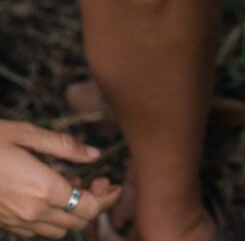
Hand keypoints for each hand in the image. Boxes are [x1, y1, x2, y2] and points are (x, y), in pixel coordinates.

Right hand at [0, 120, 121, 238]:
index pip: (90, 206)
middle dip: (95, 204)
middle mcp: (32, 211)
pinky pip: (37, 231)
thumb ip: (64, 146)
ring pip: (58, 230)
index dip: (108, 197)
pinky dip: (52, 218)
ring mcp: (16, 221)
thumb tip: (93, 155)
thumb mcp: (26, 134)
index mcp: (43, 189)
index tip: (113, 183)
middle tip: (97, 181)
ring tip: (73, 187)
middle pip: (78, 221)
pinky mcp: (4, 223)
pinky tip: (50, 195)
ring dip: (73, 213)